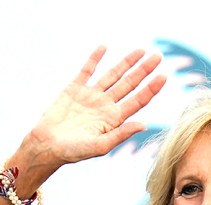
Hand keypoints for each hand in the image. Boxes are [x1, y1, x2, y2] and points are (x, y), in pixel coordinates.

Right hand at [12, 46, 165, 173]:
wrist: (46, 145)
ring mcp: (91, 96)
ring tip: (140, 50)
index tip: (163, 76)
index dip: (151, 89)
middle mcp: (105, 106)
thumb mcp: (100, 146)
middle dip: (143, 71)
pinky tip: (104, 47)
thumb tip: (144, 124)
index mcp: (113, 119)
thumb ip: (121, 134)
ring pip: (112, 75)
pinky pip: (87, 71)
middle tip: (157, 56)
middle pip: (129, 85)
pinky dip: (95, 59)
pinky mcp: (74, 89)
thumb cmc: (73, 151)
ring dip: (126, 63)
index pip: (137, 101)